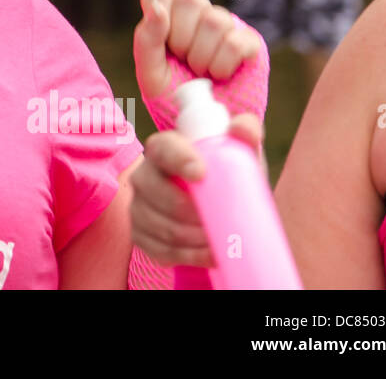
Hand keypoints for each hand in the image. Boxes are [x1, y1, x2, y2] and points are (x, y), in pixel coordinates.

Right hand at [130, 115, 263, 265]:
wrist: (219, 211)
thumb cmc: (227, 176)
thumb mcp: (240, 155)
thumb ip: (246, 135)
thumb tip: (243, 128)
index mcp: (164, 149)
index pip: (162, 148)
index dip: (178, 158)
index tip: (202, 174)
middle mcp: (144, 175)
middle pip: (154, 192)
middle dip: (189, 211)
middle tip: (219, 222)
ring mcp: (138, 206)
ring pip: (159, 225)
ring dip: (191, 238)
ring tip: (218, 242)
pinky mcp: (140, 234)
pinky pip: (158, 250)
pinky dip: (187, 256)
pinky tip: (207, 255)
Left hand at [133, 0, 261, 100]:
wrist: (204, 128)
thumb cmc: (174, 98)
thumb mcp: (150, 73)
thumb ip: (147, 38)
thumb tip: (156, 7)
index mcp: (169, 18)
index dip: (160, 16)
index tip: (163, 44)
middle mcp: (198, 16)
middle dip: (181, 38)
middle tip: (183, 62)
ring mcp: (226, 26)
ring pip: (214, 19)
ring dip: (201, 56)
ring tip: (201, 73)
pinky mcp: (250, 42)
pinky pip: (235, 42)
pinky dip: (221, 65)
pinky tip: (220, 76)